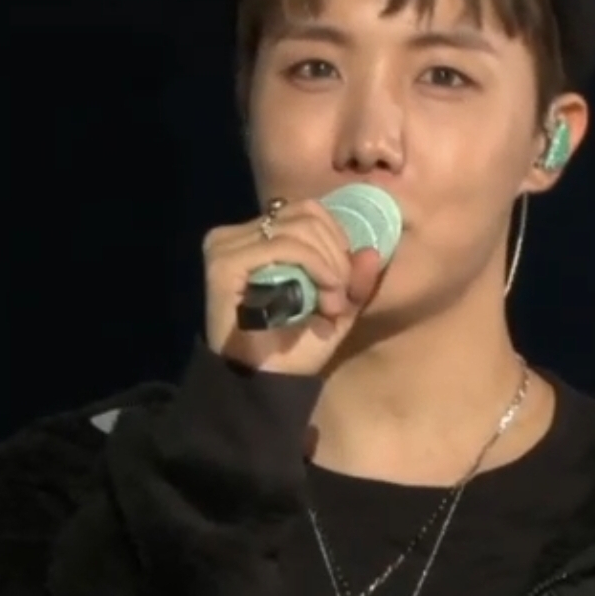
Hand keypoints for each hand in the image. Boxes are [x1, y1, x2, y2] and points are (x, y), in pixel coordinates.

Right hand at [201, 198, 385, 375]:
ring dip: (329, 264)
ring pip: (299, 227)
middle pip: (307, 214)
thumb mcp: (336, 308)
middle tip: (339, 298)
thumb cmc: (294, 350)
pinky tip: (322, 297)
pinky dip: (316, 266)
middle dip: (336, 255)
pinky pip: (284, 246)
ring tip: (331, 303)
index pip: (308, 210)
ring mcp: (225, 246)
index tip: (343, 284)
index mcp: (257, 238)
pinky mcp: (224, 263)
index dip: (337, 240)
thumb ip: (354, 279)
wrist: (266, 385)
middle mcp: (236, 235)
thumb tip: (371, 250)